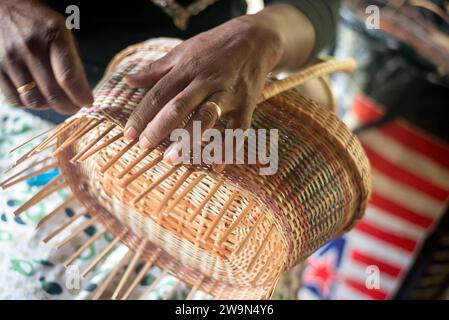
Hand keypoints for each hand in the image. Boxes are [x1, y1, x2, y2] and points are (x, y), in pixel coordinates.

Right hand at [0, 0, 92, 113]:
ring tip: (56, 100)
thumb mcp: (64, 35)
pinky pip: (15, 99)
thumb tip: (82, 93)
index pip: (68, 77)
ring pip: (33, 101)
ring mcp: (10, 59)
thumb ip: (74, 63)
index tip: (87, 102)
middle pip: (52, 93)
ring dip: (49, 107)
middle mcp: (29, 48)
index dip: (80, 96)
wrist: (4, 10)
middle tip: (75, 107)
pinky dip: (29, 104)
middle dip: (68, 107)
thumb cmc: (40, 25)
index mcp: (52, 36)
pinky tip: (37, 96)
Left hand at [123, 14, 284, 162]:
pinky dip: (228, 148)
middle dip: (160, 128)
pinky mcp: (246, 104)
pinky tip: (216, 166)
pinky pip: (237, 129)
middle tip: (144, 146)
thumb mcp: (183, 50)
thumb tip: (128, 80)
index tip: (128, 134)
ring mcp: (227, 93)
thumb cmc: (214, 46)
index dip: (142, 114)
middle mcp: (206, 81)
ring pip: (206, 117)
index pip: (159, 94)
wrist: (255, 39)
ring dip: (188, 139)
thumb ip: (156, 68)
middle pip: (179, 106)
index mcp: (187, 68)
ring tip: (172, 158)